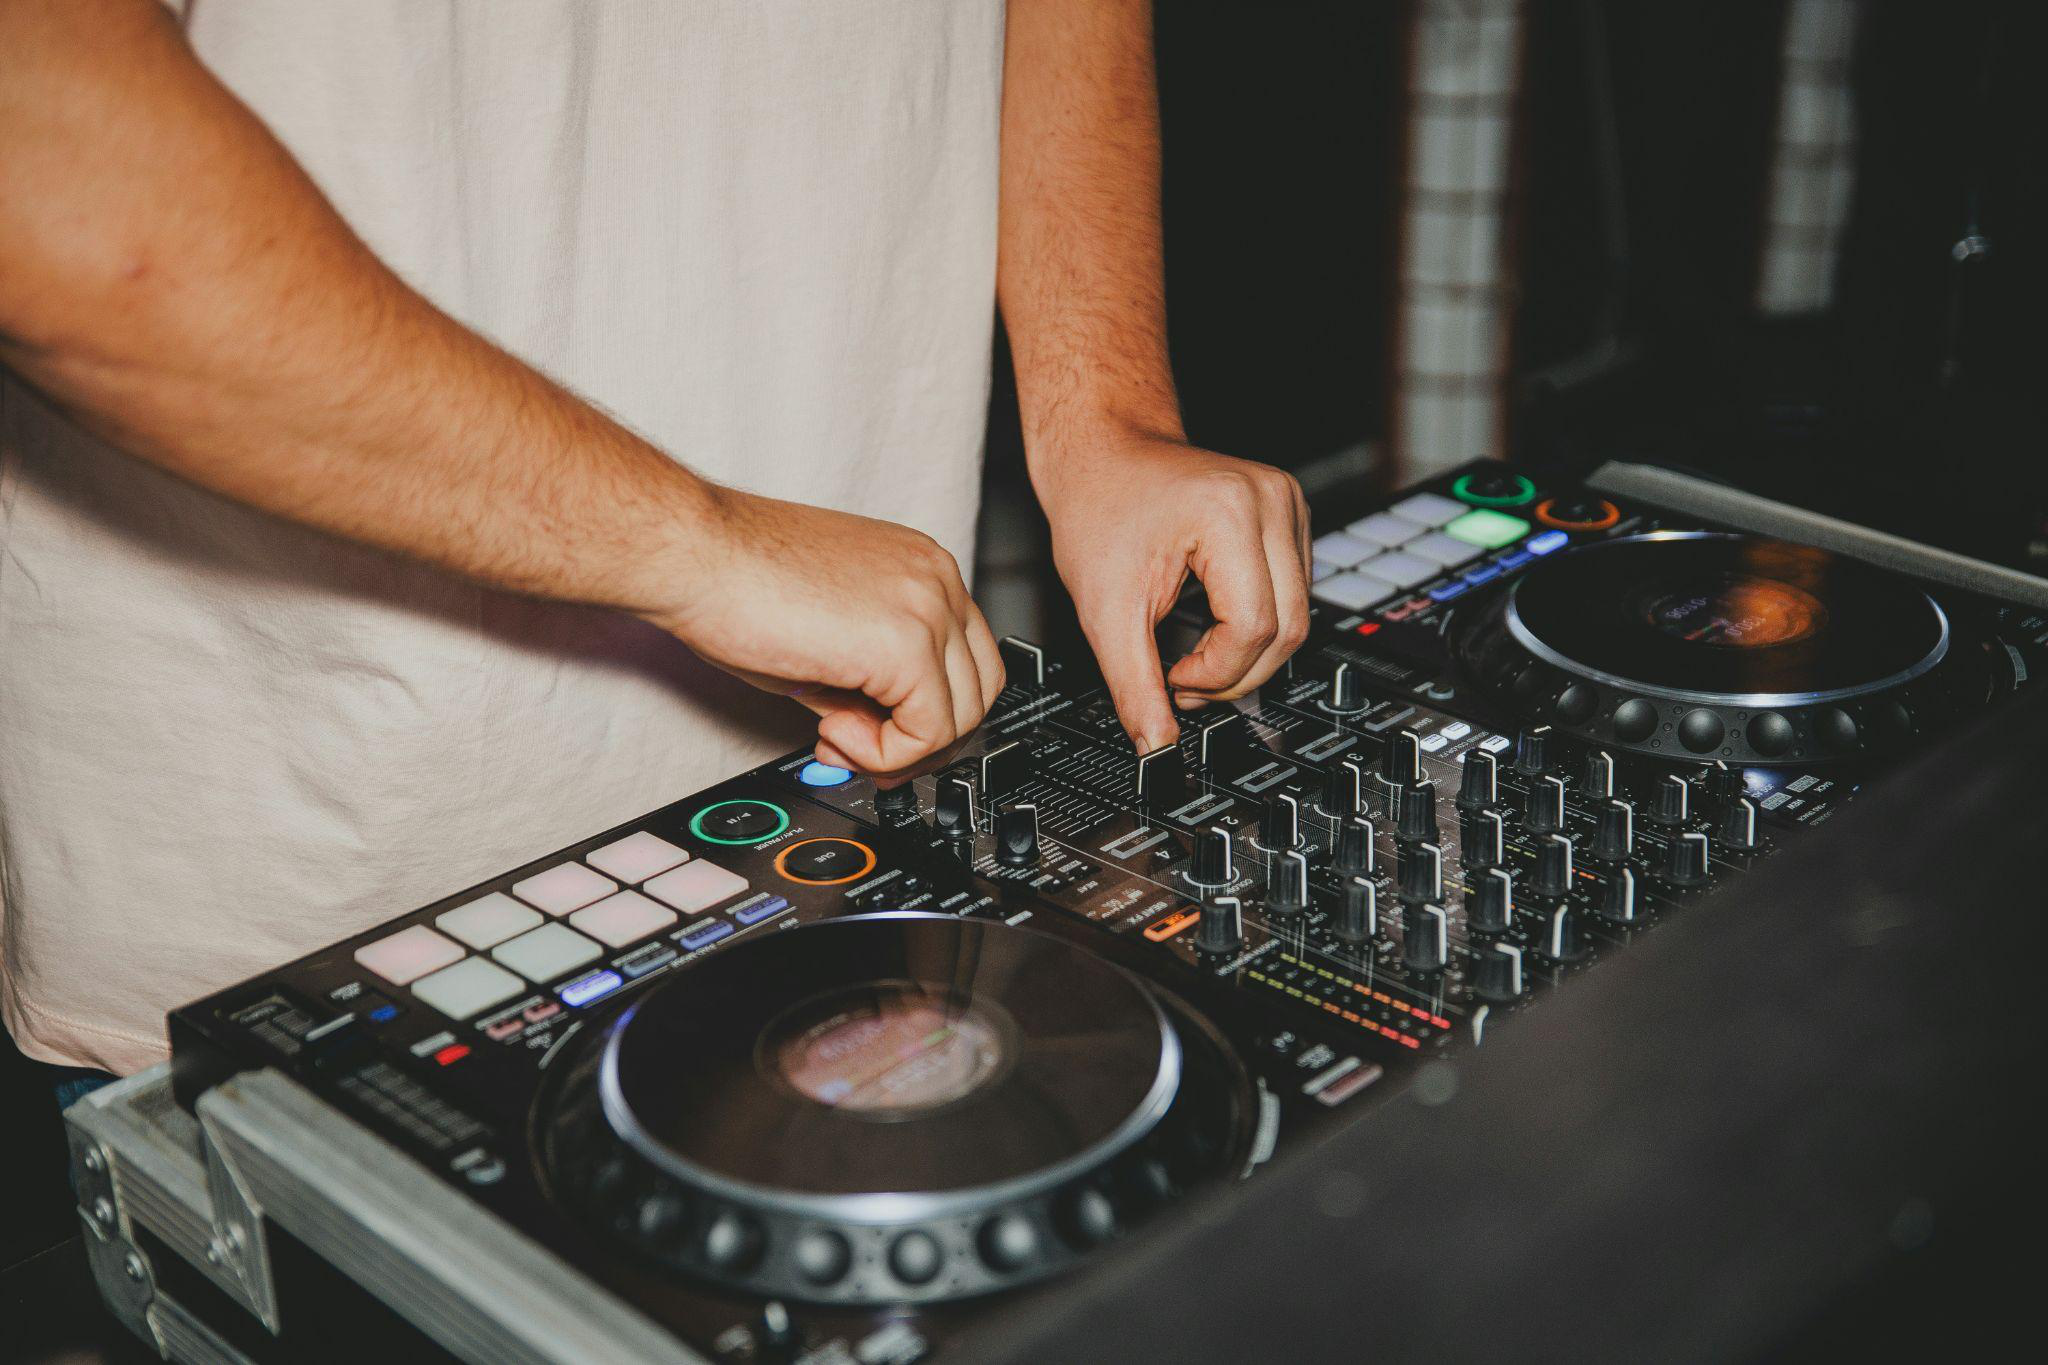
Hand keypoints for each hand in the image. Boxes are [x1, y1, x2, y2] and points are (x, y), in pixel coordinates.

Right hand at [646, 487, 1003, 777]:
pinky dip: (884, 755)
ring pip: (961, 718)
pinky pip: (928, 733)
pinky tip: (832, 730)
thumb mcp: (829, 637)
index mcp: (922, 568)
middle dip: (922, 738)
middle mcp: (937, 579)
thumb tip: (881, 735)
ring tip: (835, 732)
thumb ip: (870, 681)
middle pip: (979, 691)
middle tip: (859, 748)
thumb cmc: (736, 581)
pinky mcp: (906, 645)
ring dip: (898, 749)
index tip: (869, 731)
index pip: (966, 659)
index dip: (922, 711)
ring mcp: (929, 607)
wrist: (695, 554)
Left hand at [1037, 428, 1310, 751]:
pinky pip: (1293, 592)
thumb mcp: (1104, 609)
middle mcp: (1272, 500)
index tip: (1173, 680)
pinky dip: (1257, 623)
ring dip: (1249, 651)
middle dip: (1237, 672)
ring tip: (1194, 654)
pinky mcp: (1289, 515)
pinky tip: (1214, 624)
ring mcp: (1287, 503)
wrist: (1103, 451)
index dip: (1215, 673)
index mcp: (1229, 512)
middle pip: (1288, 626)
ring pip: (1297, 615)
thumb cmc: (1098, 506)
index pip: (1254, 627)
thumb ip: (1133, 686)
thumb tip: (1156, 746)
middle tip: (1185, 681)